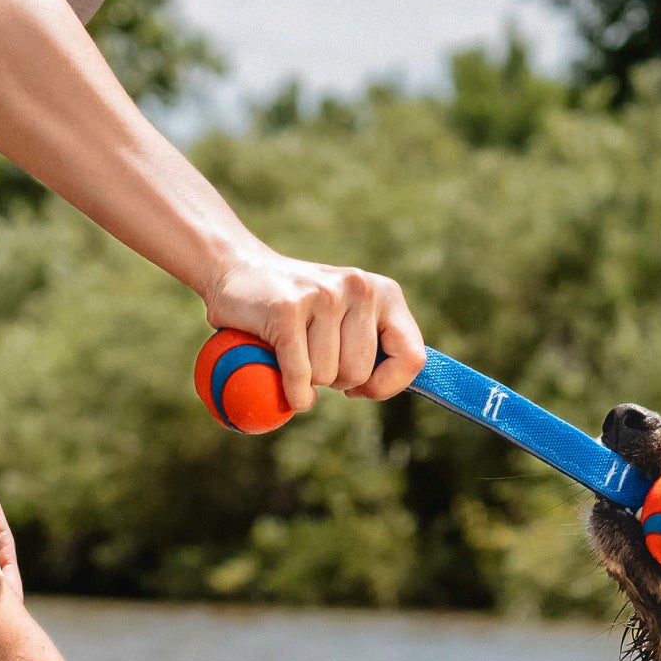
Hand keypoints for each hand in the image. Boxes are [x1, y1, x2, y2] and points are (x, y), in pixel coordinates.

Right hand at [201, 249, 424, 413]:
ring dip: (309, 378)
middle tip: (315, 353)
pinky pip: (300, 376)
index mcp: (384, 292)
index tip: (364, 387)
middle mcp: (358, 288)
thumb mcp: (351, 317)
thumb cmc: (302, 309)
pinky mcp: (287, 309)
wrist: (237, 270)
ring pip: (328, 377)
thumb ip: (382, 345)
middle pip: (361, 374)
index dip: (387, 385)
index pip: (413, 358)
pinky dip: (292, 390)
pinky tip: (284, 377)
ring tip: (294, 346)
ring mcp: (323, 295)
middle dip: (337, 380)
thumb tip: (424, 384)